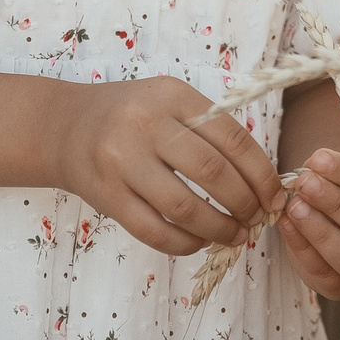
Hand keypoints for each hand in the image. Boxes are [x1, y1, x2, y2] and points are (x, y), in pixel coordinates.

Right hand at [54, 77, 285, 255]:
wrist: (64, 127)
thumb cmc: (131, 116)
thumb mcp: (169, 102)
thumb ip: (210, 130)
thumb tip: (262, 180)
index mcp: (172, 96)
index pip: (232, 137)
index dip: (261, 173)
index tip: (275, 196)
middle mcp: (145, 124)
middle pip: (212, 173)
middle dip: (245, 203)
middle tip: (257, 218)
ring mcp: (122, 161)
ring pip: (184, 208)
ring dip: (219, 228)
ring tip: (236, 235)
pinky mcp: (106, 196)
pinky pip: (154, 231)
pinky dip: (186, 243)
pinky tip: (200, 241)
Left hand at [281, 146, 339, 297]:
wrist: (339, 222)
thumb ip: (334, 171)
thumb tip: (311, 168)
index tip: (319, 159)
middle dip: (336, 204)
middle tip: (305, 184)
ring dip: (321, 232)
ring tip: (294, 207)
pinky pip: (326, 274)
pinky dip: (303, 248)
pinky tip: (286, 224)